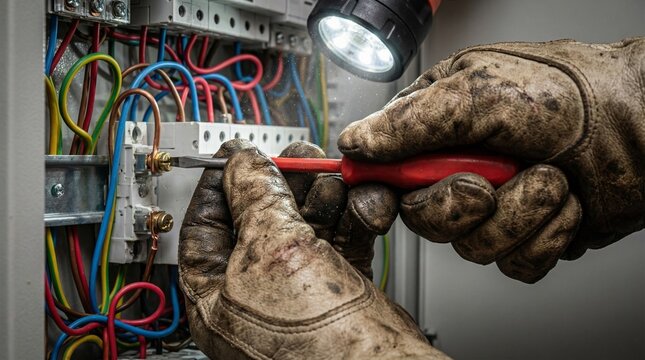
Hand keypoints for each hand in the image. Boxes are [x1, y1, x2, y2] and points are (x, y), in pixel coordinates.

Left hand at [178, 140, 449, 358]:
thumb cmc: (317, 347)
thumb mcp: (272, 251)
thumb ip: (255, 196)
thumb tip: (243, 162)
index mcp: (217, 294)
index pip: (203, 227)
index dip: (219, 183)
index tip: (236, 152)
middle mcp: (256, 291)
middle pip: (261, 215)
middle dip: (284, 182)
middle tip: (300, 160)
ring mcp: (301, 288)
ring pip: (306, 220)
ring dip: (326, 194)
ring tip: (337, 180)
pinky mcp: (341, 285)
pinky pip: (342, 234)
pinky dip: (354, 214)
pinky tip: (363, 205)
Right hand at [338, 38, 644, 282]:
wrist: (641, 128)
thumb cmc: (572, 93)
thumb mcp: (480, 93)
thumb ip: (412, 122)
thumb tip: (357, 142)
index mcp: (438, 128)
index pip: (382, 168)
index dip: (373, 192)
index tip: (377, 204)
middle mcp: (460, 168)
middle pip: (421, 217)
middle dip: (457, 206)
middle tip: (486, 183)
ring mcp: (494, 204)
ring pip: (470, 246)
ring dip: (518, 215)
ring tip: (550, 179)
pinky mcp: (526, 234)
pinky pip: (513, 262)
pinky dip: (545, 235)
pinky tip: (565, 204)